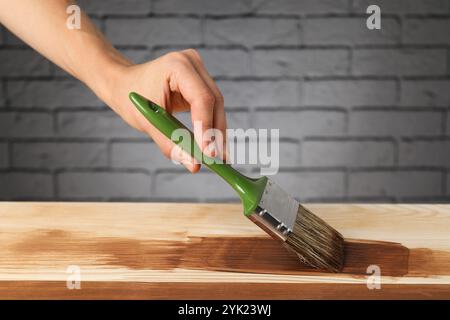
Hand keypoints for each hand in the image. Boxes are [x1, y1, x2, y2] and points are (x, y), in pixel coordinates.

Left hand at [102, 49, 226, 172]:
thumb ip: (171, 144)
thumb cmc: (131, 99)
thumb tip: (194, 165)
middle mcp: (192, 63)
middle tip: (219, 160)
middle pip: (214, 101)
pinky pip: (212, 106)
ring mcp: (198, 70)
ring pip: (217, 105)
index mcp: (177, 66)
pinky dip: (212, 126)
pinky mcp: (201, 80)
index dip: (206, 127)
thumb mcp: (148, 123)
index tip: (209, 153)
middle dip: (216, 133)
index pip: (201, 98)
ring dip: (217, 132)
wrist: (124, 84)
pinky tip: (213, 145)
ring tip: (218, 158)